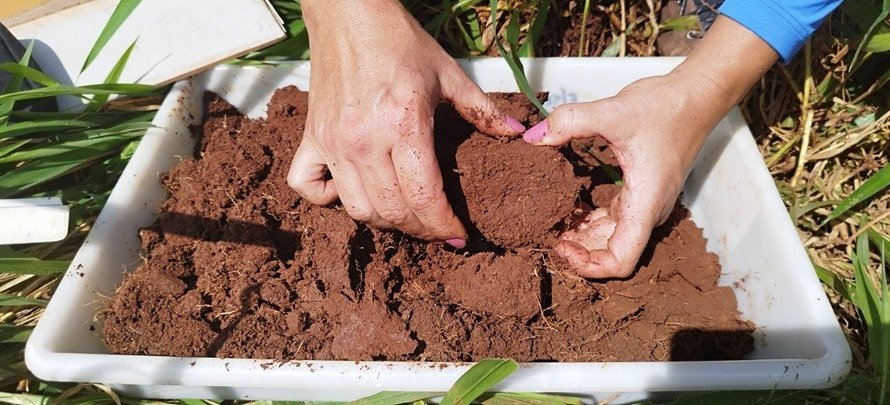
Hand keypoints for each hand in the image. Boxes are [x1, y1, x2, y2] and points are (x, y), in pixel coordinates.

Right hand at [288, 0, 523, 247]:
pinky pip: (308, 186)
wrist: (348, 13)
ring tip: (405, 216)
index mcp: (402, 126)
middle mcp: (363, 142)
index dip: (444, 225)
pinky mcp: (310, 138)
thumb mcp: (447, 73)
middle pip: (393, 211)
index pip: (424, 198)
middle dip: (421, 230)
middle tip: (438, 228)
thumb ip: (481, 109)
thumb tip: (515, 134)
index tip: (458, 235)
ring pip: (357, 209)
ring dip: (384, 221)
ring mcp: (333, 143)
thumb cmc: (399, 41)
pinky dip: (328, 198)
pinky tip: (349, 190)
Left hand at [523, 16, 776, 277]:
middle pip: (612, 254)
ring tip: (552, 224)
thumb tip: (533, 137)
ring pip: (612, 238)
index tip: (561, 246)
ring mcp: (646, 204)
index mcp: (644, 204)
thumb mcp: (613, 111)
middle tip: (546, 234)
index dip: (589, 265)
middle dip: (579, 252)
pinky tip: (569, 208)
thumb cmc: (665, 107)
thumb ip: (570, 121)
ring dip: (583, 238)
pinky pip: (614, 220)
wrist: (696, 95)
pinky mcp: (641, 192)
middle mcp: (648, 212)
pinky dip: (590, 221)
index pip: (621, 261)